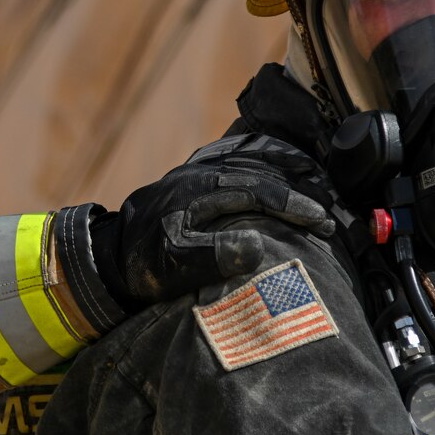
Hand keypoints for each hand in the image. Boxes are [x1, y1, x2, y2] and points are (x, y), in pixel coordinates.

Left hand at [94, 156, 335, 308]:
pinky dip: (262, 175)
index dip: (295, 206)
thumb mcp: (174, 264)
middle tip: (330, 211)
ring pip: (249, 168)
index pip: (260, 192)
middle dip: (298, 190)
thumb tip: (258, 246)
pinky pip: (235, 172)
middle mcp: (202, 177)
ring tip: (315, 189)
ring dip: (283, 177)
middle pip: (261, 174)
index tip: (323, 224)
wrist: (105, 260)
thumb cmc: (141, 266)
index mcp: (202, 191)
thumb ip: (214, 256)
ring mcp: (196, 180)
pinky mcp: (192, 188)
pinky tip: (276, 182)